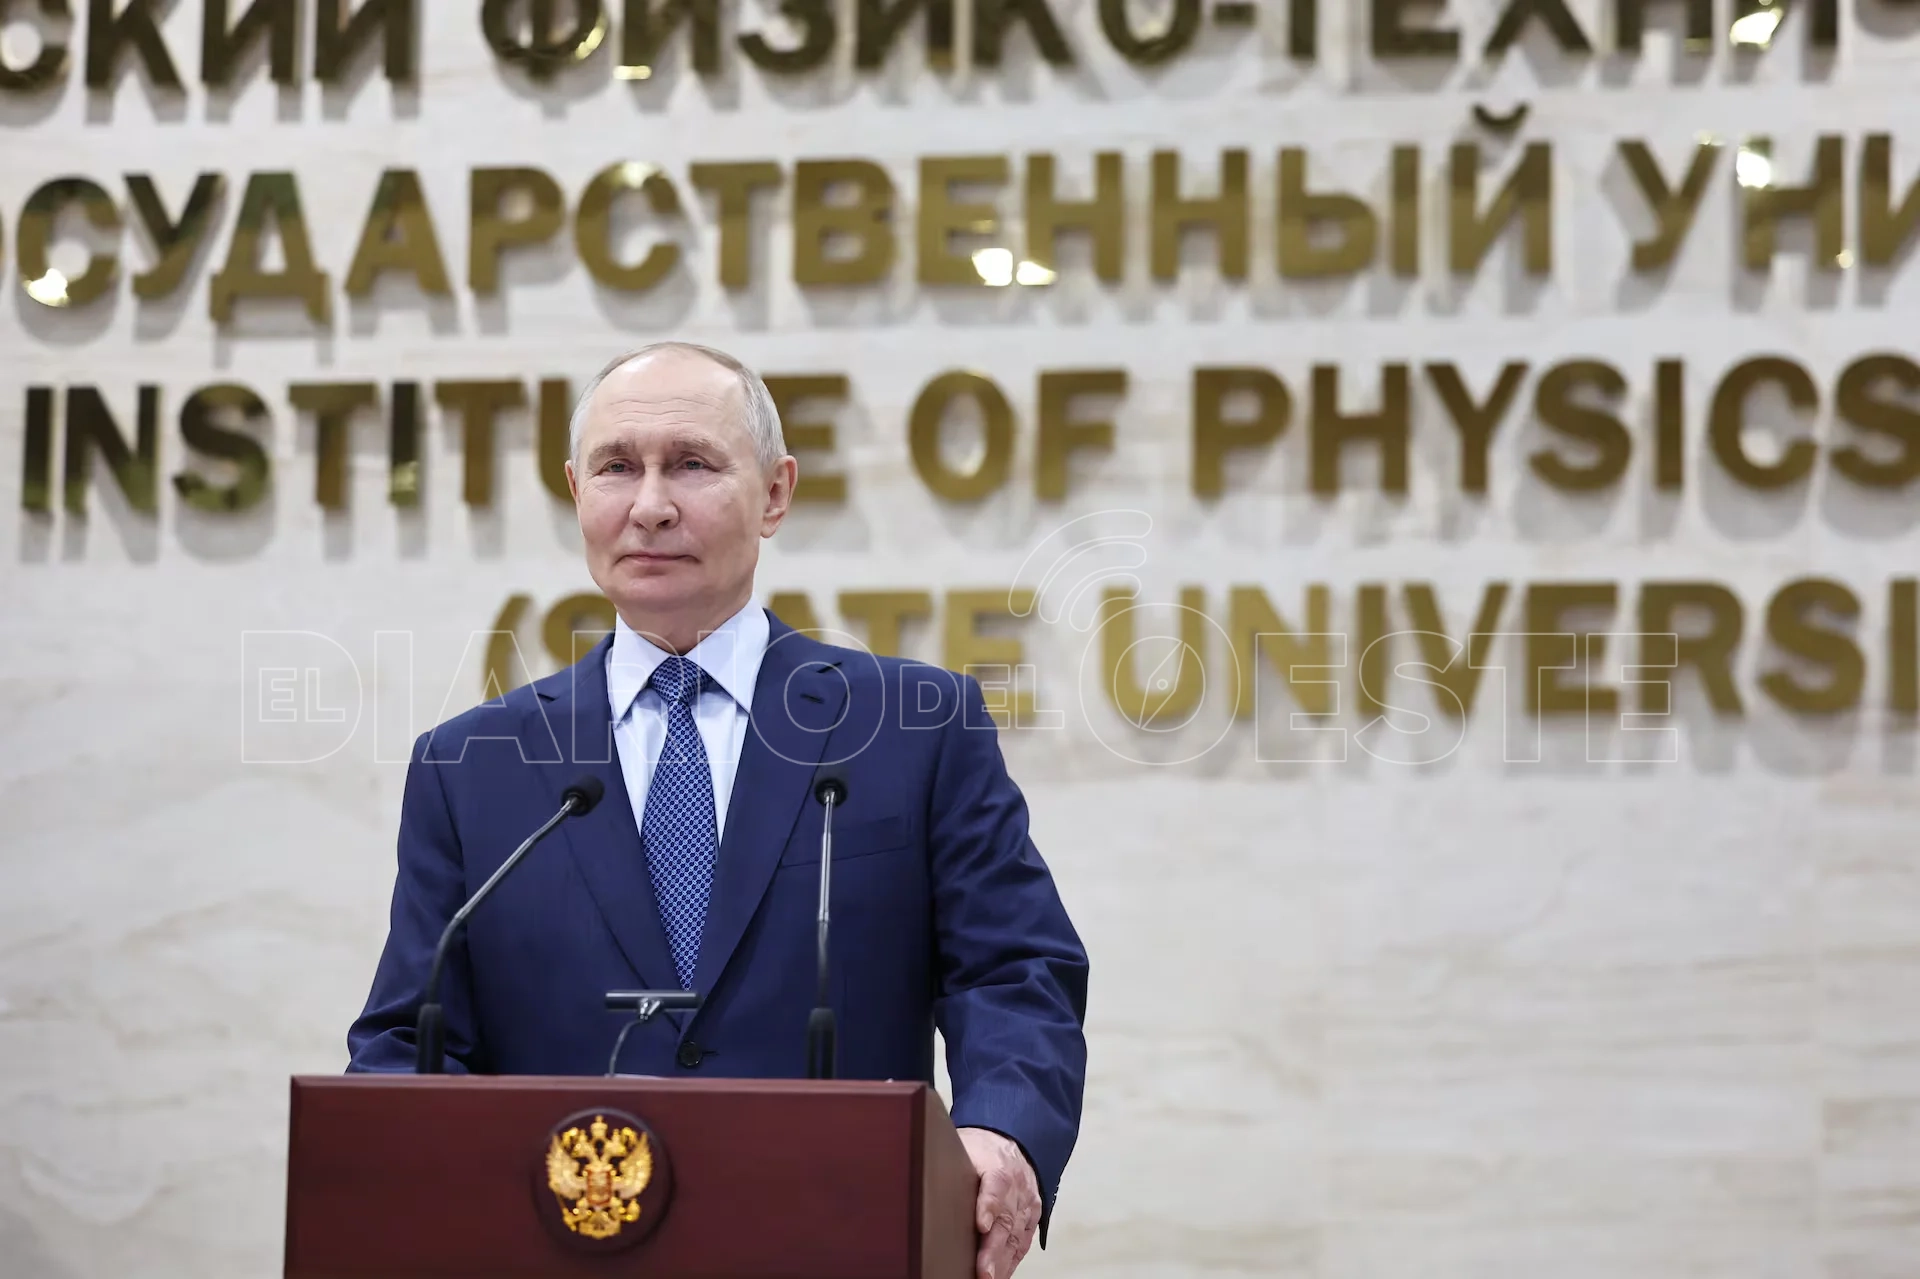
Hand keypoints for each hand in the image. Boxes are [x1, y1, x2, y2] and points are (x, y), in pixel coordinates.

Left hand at [957, 1127, 1039, 1278]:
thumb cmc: (979, 1149)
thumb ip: (948, 1163)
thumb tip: (919, 1178)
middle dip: (993, 1249)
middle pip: (1006, 1218)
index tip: (981, 1225)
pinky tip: (1000, 1274)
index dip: (988, 1205)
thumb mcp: (963, 1146)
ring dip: (1002, 1261)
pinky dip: (1012, 1261)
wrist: (1009, 1142)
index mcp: (997, 1164)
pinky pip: (1023, 1241)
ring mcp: (1026, 1202)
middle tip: (983, 1272)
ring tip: (989, 1278)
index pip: (995, 1184)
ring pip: (1016, 1235)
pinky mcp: (1032, 1216)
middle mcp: (1017, 1185)